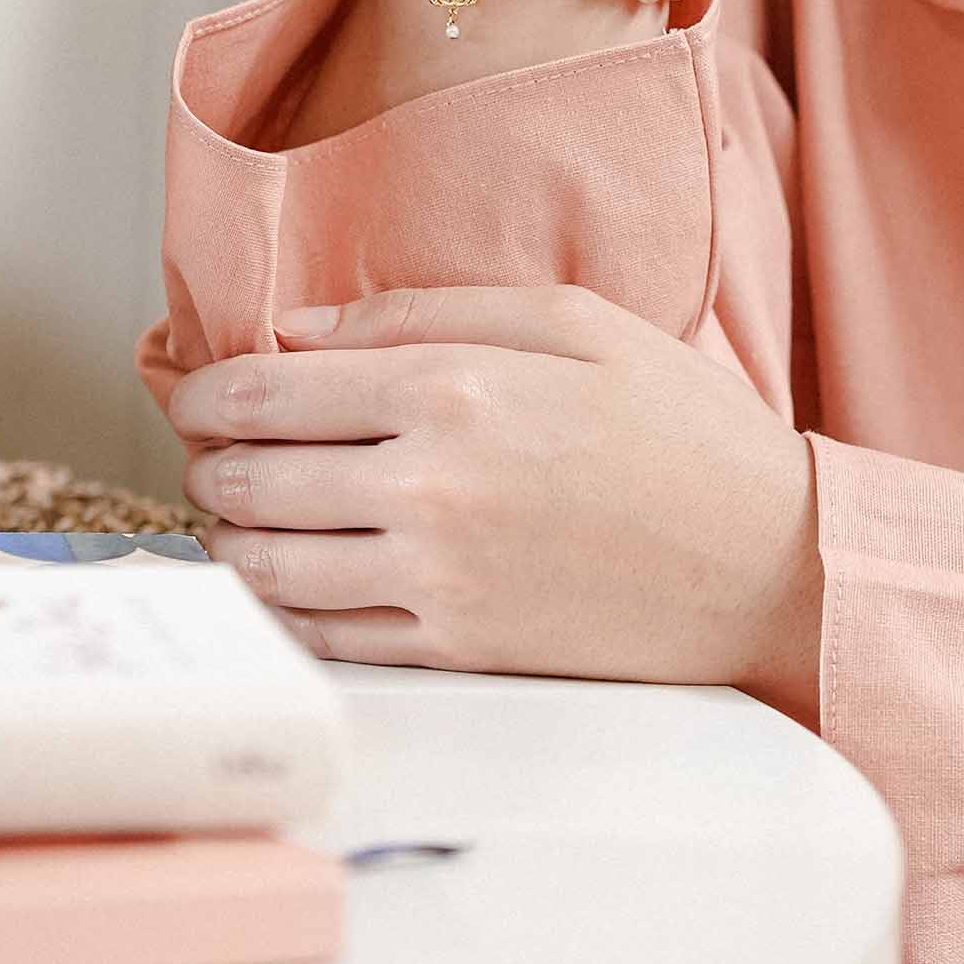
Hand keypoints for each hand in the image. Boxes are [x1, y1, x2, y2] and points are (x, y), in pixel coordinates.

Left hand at [167, 286, 823, 719]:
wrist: (770, 564)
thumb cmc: (684, 429)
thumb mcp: (576, 321)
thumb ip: (430, 311)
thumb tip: (304, 329)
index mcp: (452, 391)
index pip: (268, 391)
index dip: (204, 390)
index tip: (193, 390)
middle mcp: (427, 489)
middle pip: (250, 479)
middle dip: (207, 459)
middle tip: (208, 447)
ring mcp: (435, 582)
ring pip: (267, 567)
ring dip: (229, 536)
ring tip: (235, 512)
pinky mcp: (453, 652)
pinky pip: (321, 635)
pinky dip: (279, 607)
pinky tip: (285, 578)